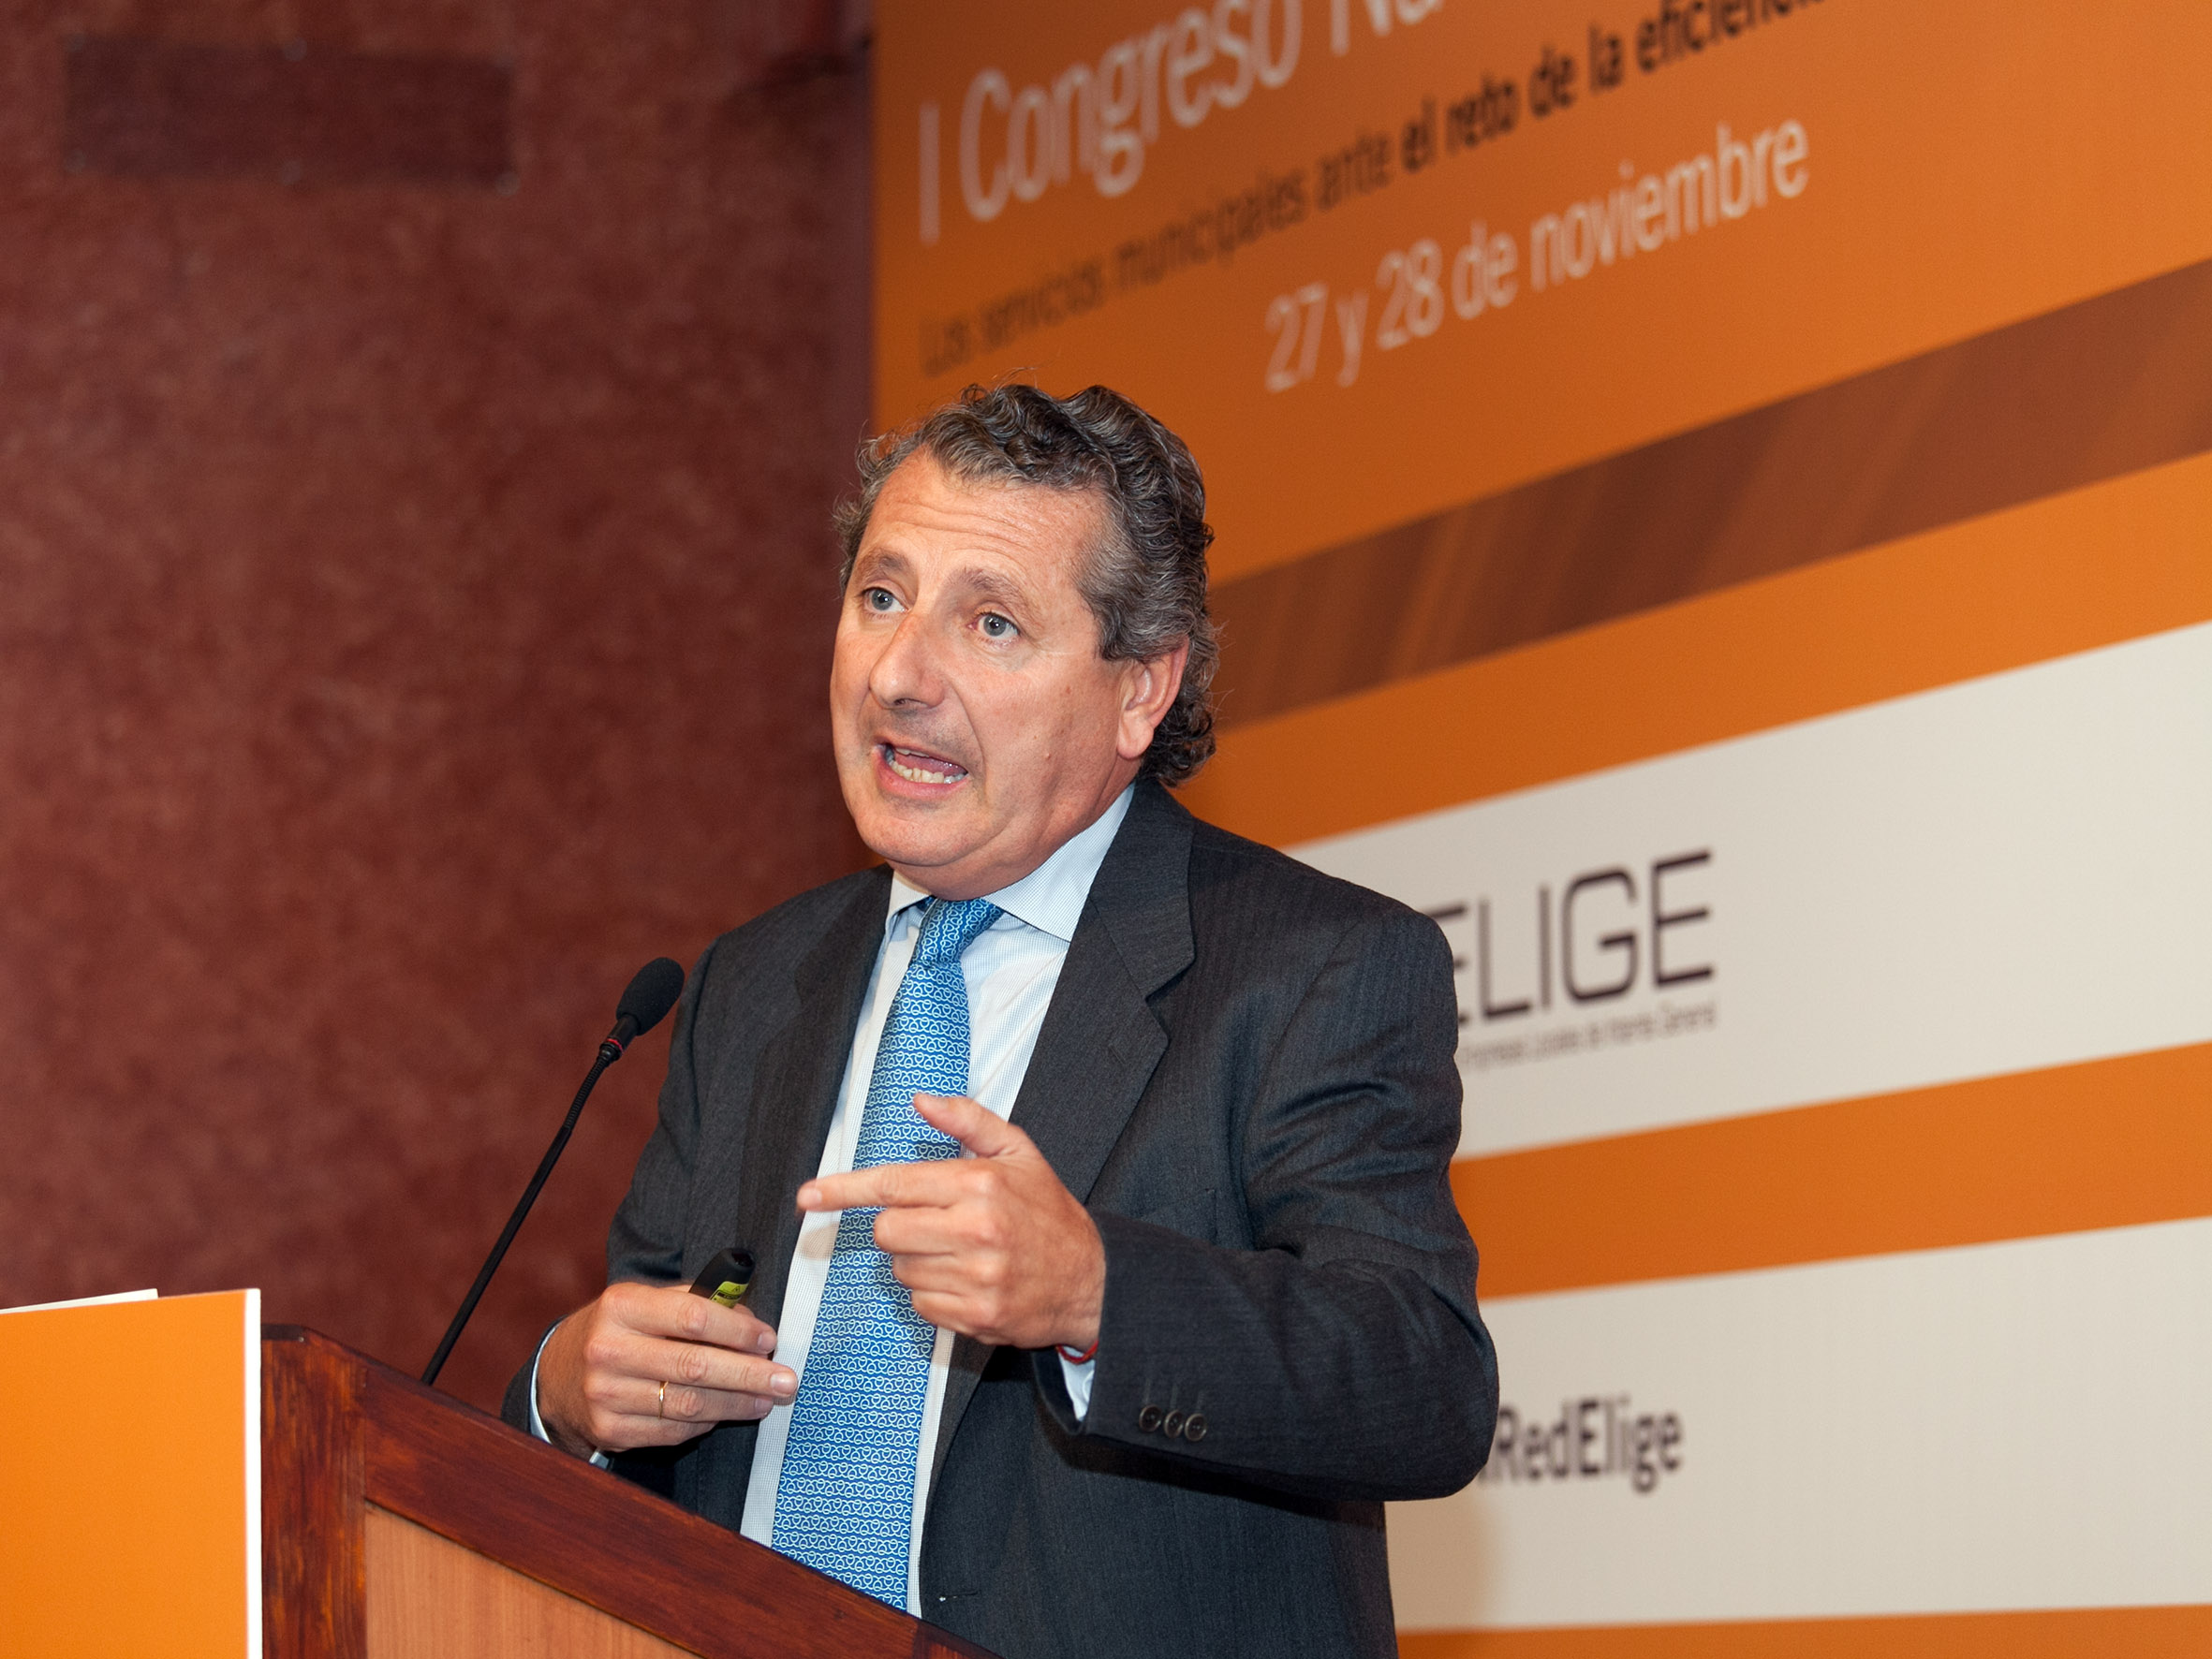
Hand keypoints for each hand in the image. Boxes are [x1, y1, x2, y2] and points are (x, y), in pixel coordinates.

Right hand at [536, 1281, 795, 1457]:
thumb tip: (751, 1321)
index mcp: (622, 1306)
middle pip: (696, 1367)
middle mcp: (609, 1350)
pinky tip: (726, 1412)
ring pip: (689, 1404)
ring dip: (737, 1404)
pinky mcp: (610, 1430)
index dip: (738, 1331)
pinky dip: (707, 1422)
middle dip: (750, 1375)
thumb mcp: (646, 1302)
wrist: (559, 1375)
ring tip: (766, 1399)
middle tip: (786, 1381)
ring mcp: (606, 1395)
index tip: (769, 1340)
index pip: (693, 1317)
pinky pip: (674, 1431)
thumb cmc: (619, 1330)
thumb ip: (696, 1303)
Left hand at [798, 1094, 1103, 1352]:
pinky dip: (934, 1294)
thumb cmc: (1049, 1213)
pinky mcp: (977, 1316)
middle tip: (933, 1223)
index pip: (893, 1184)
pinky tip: (966, 1281)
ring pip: (900, 1270)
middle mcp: (975, 1230)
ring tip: (959, 1253)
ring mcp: (976, 1278)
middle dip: (899, 1226)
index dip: (844, 1190)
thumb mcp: (1019, 1152)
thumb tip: (921, 1101)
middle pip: (887, 1231)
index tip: (810, 1196)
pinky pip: (921, 1304)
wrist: (1092, 1280)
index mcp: (979, 1184)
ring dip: (918, 1261)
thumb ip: (967, 1121)